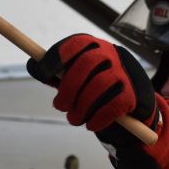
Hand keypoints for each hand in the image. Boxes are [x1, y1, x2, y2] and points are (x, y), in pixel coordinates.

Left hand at [26, 34, 155, 130]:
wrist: (134, 103)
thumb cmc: (98, 87)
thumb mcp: (78, 75)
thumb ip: (56, 72)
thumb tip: (33, 66)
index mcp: (95, 46)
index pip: (75, 43)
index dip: (56, 57)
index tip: (43, 74)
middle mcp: (112, 53)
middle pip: (87, 63)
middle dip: (69, 88)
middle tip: (59, 106)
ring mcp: (125, 72)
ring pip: (99, 85)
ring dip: (81, 106)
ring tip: (74, 119)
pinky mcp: (134, 93)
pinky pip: (113, 105)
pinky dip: (98, 118)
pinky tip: (92, 124)